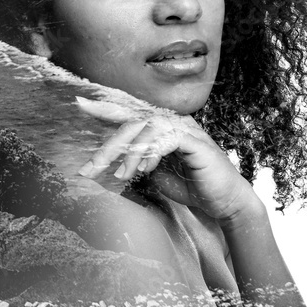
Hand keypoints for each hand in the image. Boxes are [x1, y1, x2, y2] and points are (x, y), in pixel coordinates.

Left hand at [74, 96, 259, 223]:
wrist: (226, 202)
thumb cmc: (194, 187)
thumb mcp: (157, 175)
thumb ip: (138, 162)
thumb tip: (113, 162)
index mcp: (162, 128)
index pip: (130, 115)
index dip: (106, 108)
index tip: (80, 104)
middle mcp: (173, 122)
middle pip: (132, 123)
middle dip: (108, 146)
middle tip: (89, 168)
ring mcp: (185, 129)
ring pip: (146, 128)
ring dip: (129, 153)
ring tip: (120, 175)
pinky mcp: (195, 142)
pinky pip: (167, 138)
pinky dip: (151, 152)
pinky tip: (144, 169)